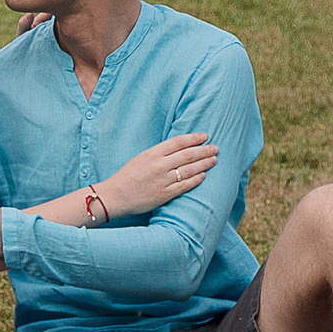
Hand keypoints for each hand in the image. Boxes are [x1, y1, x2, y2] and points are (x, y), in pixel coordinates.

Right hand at [98, 132, 220, 217]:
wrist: (116, 195)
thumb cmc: (128, 175)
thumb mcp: (142, 157)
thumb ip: (160, 153)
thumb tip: (180, 148)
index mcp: (153, 153)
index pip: (179, 142)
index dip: (194, 138)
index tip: (205, 136)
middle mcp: (160, 165)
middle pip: (188, 155)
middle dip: (204, 150)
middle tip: (216, 148)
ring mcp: (163, 180)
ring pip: (189, 170)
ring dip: (204, 164)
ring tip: (214, 160)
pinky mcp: (164, 195)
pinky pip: (184, 186)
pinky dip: (195, 180)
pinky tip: (203, 176)